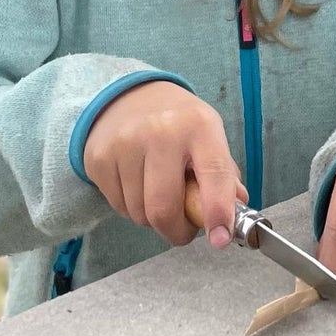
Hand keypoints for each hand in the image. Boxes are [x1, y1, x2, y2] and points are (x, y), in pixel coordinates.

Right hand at [83, 80, 246, 247]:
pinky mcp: (99, 158)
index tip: (220, 239)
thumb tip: (236, 209)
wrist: (129, 96)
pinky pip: (118, 208)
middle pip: (164, 208)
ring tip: (159, 194)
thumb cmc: (178, 122)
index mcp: (199, 126)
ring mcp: (125, 144)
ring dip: (152, 219)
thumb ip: (223, 173)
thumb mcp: (208, 134)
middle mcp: (161, 131)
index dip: (218, 212)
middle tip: (183, 228)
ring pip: (139, 214)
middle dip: (177, 231)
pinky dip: (132, 208)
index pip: (215, 175)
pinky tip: (138, 185)